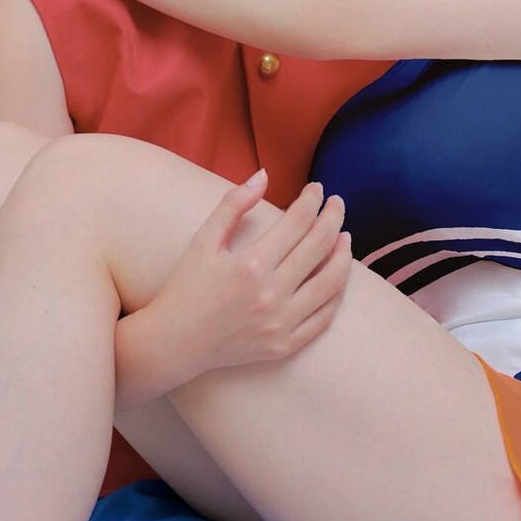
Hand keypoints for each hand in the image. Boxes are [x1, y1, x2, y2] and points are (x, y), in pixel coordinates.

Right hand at [133, 171, 354, 386]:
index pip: (298, 221)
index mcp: (251, 264)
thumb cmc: (186, 288)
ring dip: (343, 254)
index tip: (316, 189)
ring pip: (331, 282)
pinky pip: (324, 316)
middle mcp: (271, 294)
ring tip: (344, 237)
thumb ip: (233, 205)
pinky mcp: (285, 344)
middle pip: (320, 246)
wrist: (176, 342)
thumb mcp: (203, 241)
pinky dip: (337, 292)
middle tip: (336, 204)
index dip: (312, 199)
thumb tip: (264, 176)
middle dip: (333, 217)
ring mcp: (282, 322)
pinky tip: (337, 275)